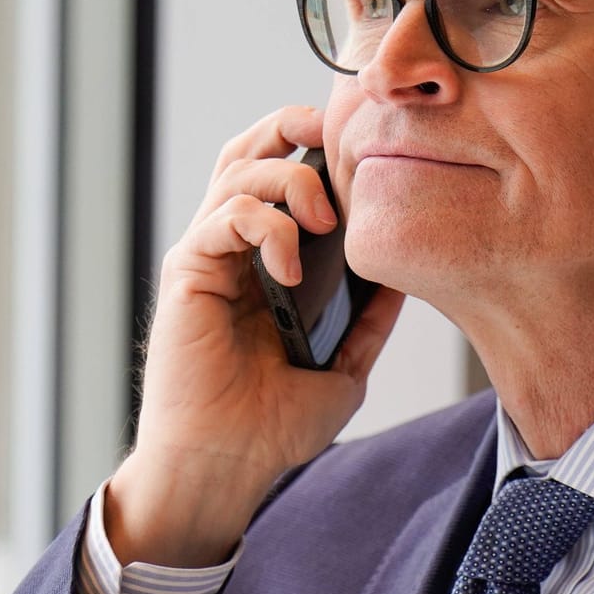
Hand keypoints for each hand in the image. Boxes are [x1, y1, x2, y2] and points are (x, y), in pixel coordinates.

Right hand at [108, 105, 404, 567]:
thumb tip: (405, 280)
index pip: (282, 171)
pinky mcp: (188, 272)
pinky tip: (290, 269)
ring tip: (324, 222)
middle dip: (293, 127)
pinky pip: (225, 218)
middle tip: (338, 139)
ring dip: (291, 181)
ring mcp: (207, 255)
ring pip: (239, 171)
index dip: (317, 147)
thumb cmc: (270, 426)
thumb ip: (369, 322)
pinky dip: (266, 227)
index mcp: (264, 259)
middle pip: (250, 149)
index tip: (366, 154)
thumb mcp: (344, 367)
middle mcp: (231, 247)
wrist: (226, 466)